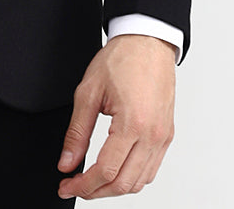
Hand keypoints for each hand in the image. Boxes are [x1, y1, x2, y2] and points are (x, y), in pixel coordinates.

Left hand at [57, 35, 175, 198]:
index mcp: (133, 124)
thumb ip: (76, 132)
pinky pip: (151, 169)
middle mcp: (153, 135)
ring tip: (91, 182)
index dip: (83, 185)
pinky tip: (115, 170)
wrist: (147, 42)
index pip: (106, 171)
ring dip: (114, 188)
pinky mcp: (167, 135)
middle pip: (124, 184)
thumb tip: (66, 162)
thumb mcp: (88, 92)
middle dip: (96, 191)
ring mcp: (163, 137)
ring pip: (140, 182)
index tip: (66, 186)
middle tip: (74, 186)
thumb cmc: (121, 59)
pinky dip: (132, 177)